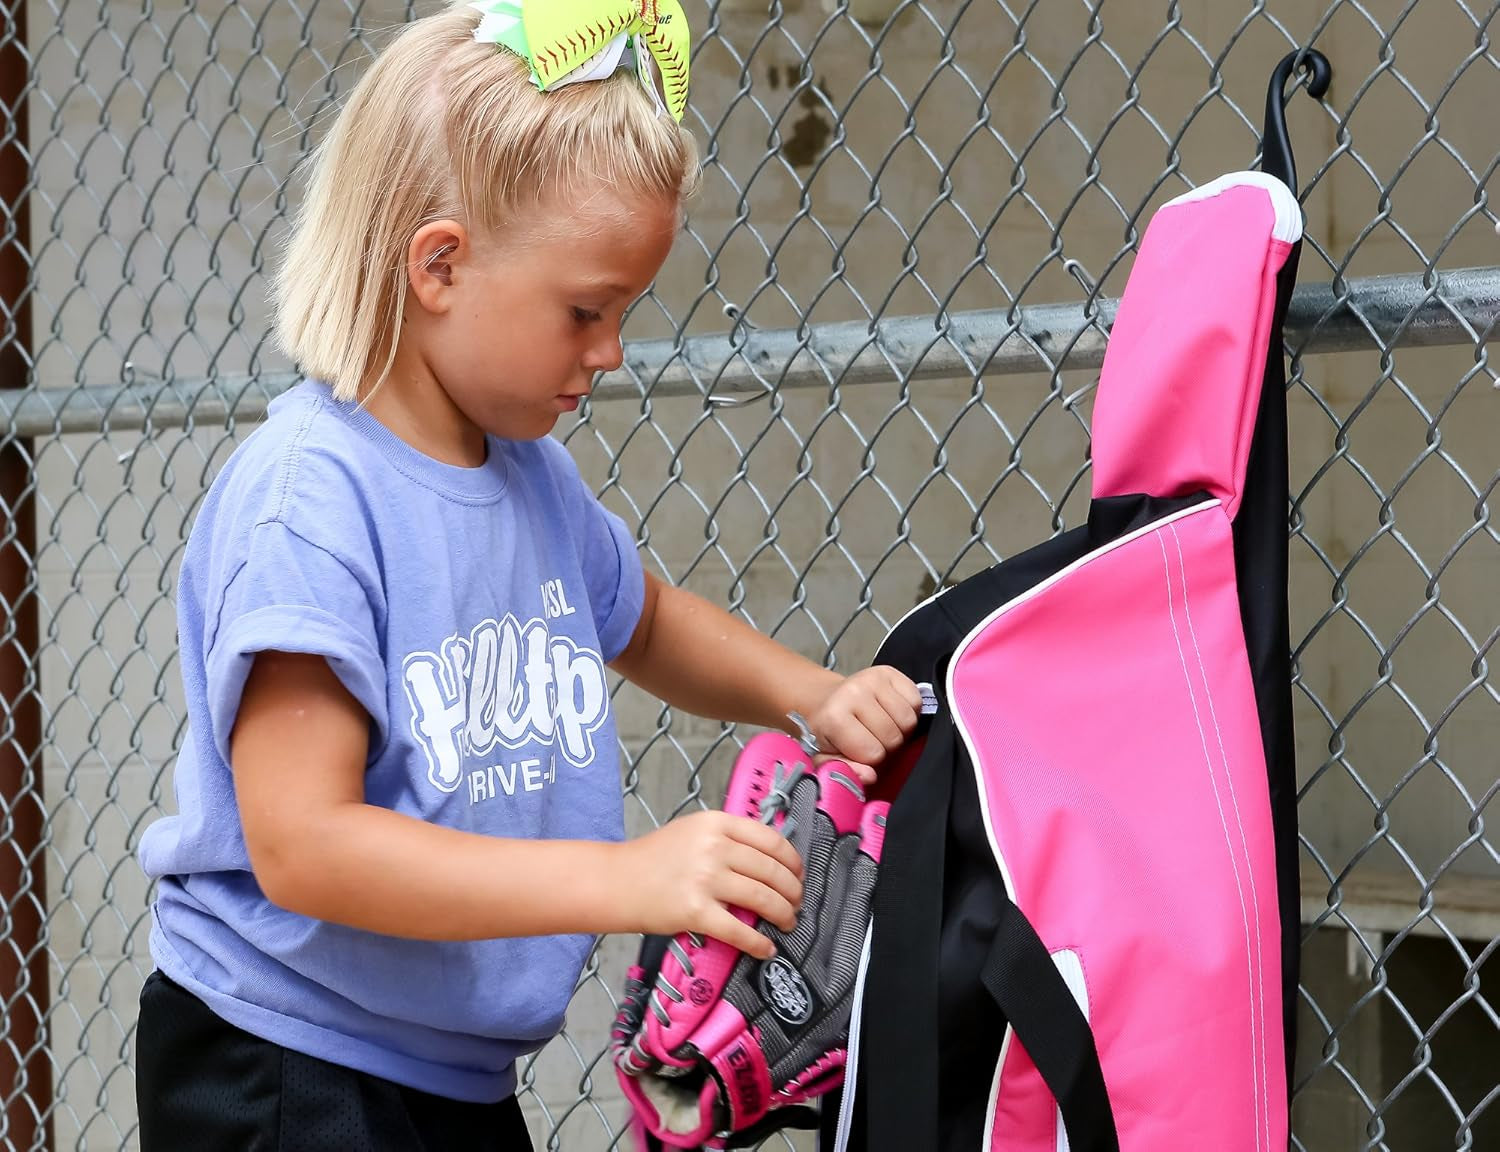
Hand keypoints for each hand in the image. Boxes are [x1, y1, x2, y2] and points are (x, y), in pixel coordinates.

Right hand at [619, 811, 803, 959]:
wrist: (617, 881)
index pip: (771, 840)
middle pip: (772, 871)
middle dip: (792, 891)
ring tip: (786, 922)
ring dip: (783, 914)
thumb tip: (767, 856)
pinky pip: (740, 930)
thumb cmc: (654, 858)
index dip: (792, 861)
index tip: (798, 873)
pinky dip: (759, 943)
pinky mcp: (696, 911)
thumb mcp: (693, 831)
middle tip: (795, 903)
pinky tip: (766, 948)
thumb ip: (728, 837)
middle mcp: (715, 847)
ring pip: (763, 898)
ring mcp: (706, 879)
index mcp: (717, 823)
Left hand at [801, 665, 921, 783]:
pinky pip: (916, 700)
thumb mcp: (827, 758)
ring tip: (883, 725)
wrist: (826, 700)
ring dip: (900, 729)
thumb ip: (846, 771)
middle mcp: (853, 692)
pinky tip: (891, 711)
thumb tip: (870, 776)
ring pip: (909, 720)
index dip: (872, 758)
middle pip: (894, 736)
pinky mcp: (889, 671)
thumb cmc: (829, 732)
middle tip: (873, 738)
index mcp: (834, 717)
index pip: (874, 753)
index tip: (861, 750)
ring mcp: (872, 679)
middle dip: (887, 744)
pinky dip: (910, 710)